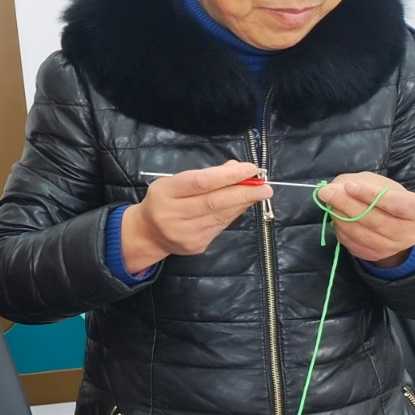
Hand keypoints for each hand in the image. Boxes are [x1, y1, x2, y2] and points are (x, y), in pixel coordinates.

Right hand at [122, 161, 273, 271]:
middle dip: (243, 193)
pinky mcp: (196, 246)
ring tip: (258, 193)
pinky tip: (241, 206)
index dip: (228, 176)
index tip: (250, 169)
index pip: (201, 183)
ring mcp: (185, 233)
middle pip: (214, 202)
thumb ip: (205, 175)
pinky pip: (220, 226)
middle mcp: (173, 215)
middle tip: (265, 187)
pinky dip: (233, 214)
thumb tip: (237, 168)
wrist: (149, 234)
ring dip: (242, 203)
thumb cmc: (165, 200)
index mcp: (165, 193)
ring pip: (221, 216)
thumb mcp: (176, 181)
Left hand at [315, 172, 414, 265]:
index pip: (396, 203)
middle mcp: (408, 233)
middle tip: (326, 192)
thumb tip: (337, 189)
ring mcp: (391, 248)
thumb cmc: (389, 199)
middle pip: (375, 220)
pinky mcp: (373, 255)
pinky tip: (336, 215)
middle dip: (346, 204)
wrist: (396, 225)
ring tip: (328, 201)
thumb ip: (363, 183)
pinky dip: (340, 227)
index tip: (349, 186)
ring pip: (360, 233)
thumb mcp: (382, 184)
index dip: (371, 195)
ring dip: (339, 216)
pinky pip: (351, 242)